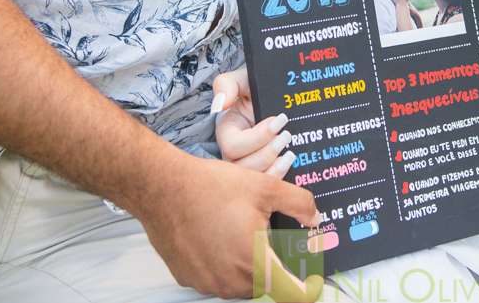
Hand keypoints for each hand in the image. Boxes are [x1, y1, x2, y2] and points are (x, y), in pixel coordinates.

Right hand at [133, 144, 322, 298]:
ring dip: (247, 264)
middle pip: (265, 284)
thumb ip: (299, 204)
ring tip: (240, 230)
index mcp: (254, 263)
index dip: (307, 288)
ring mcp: (207, 282)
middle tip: (269, 236)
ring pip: (240, 283)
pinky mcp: (189, 278)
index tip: (313, 280)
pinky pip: (216, 277)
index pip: (291, 293)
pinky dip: (223, 262)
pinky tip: (219, 235)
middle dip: (273, 264)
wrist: (164, 188)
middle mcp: (230, 281)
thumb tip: (314, 217)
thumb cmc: (209, 188)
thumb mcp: (265, 187)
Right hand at [213, 66, 295, 176]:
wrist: (281, 97)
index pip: (232, 147)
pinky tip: (289, 165)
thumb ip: (227, 85)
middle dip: (266, 155)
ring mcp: (250, 167)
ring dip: (273, 170)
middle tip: (286, 137)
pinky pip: (267, 190)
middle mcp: (235, 155)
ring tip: (290, 154)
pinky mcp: (265, 176)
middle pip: (242, 170)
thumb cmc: (260, 88)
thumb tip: (219, 106)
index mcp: (227, 133)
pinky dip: (280, 181)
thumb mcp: (244, 80)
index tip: (278, 121)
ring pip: (254, 183)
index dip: (256, 138)